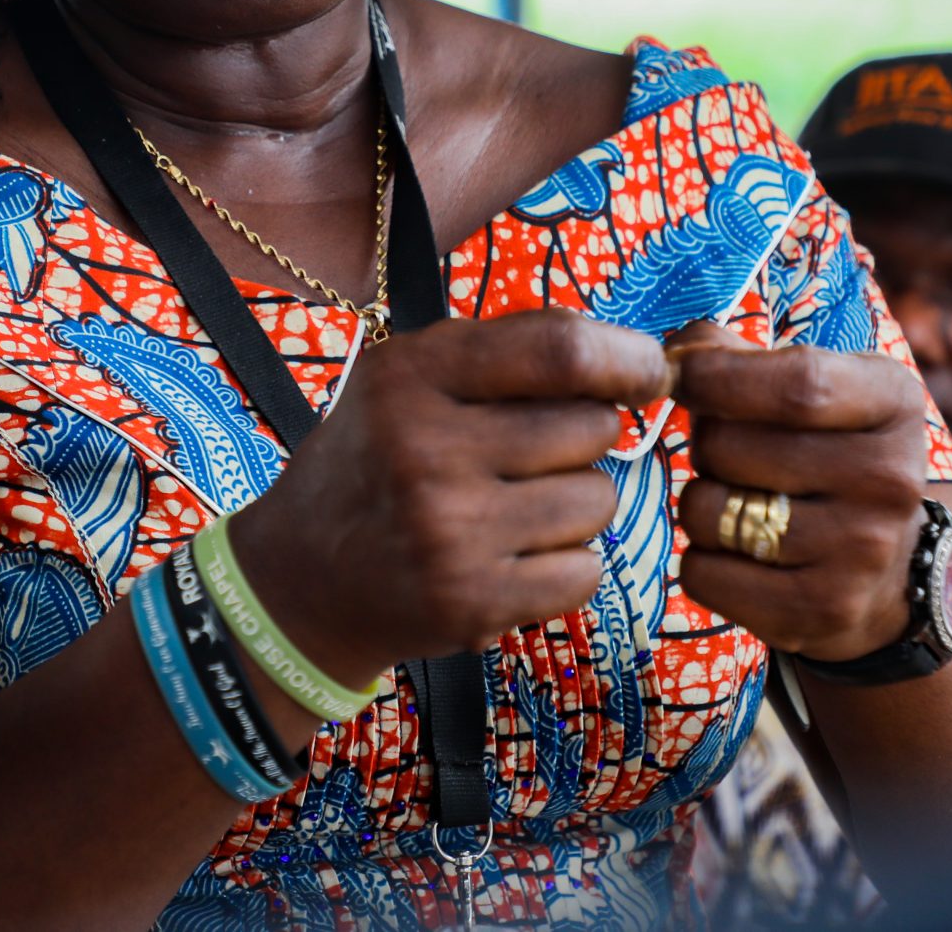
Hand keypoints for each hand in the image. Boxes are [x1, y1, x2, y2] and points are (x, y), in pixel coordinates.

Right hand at [225, 308, 670, 693]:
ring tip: (515, 509)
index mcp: (412, 374)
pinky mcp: (471, 601)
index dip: (628, 358)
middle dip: (584, 439)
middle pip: (592, 428)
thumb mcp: (406, 378)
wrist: (300, 580)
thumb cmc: (375, 461)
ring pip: (598, 500)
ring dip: (576, 504)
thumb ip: (504, 351)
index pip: (560, 349)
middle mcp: (427, 447)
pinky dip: (567, 566)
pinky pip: (585, 571)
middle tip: (531, 456)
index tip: (651, 372)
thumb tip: (631, 352)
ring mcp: (450, 531)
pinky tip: (514, 558)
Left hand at [669, 320, 929, 661]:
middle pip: (729, 445)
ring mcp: (862, 552)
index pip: (797, 382)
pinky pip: (703, 574)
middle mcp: (890, 478)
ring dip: (700, 503)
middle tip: (730, 455)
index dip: (714, 374)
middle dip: (702, 442)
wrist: (888, 570)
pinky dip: (702, 562)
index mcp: (893, 402)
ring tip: (742, 504)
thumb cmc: (825, 452)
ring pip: (708, 510)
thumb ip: (735, 356)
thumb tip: (664, 359)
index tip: (677, 374)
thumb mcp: (813, 384)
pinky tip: (743, 556)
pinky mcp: (824, 611)